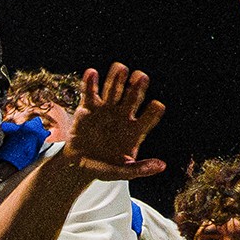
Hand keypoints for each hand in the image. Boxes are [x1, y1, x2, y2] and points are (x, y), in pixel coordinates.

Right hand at [65, 64, 168, 179]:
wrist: (78, 165)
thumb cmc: (103, 169)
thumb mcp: (122, 172)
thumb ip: (140, 169)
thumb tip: (162, 166)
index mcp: (135, 130)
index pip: (148, 118)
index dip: (153, 112)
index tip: (158, 105)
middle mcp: (122, 116)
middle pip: (132, 98)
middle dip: (137, 87)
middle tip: (141, 76)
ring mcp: (106, 109)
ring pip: (113, 90)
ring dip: (117, 79)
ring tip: (120, 67)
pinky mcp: (88, 107)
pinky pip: (90, 92)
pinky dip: (90, 83)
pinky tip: (92, 73)